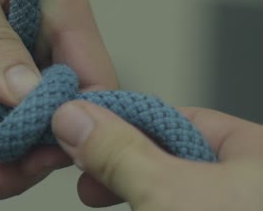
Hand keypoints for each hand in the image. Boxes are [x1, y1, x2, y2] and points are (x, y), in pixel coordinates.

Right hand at [52, 101, 262, 209]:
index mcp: (254, 151)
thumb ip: (120, 151)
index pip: (177, 116)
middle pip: (168, 153)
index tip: (83, 127)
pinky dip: (144, 203)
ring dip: (125, 186)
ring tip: (93, 193)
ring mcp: (232, 206)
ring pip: (168, 186)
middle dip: (119, 161)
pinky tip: (121, 204)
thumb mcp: (169, 193)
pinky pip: (172, 206)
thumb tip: (74, 116)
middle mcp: (248, 179)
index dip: (125, 120)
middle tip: (84, 174)